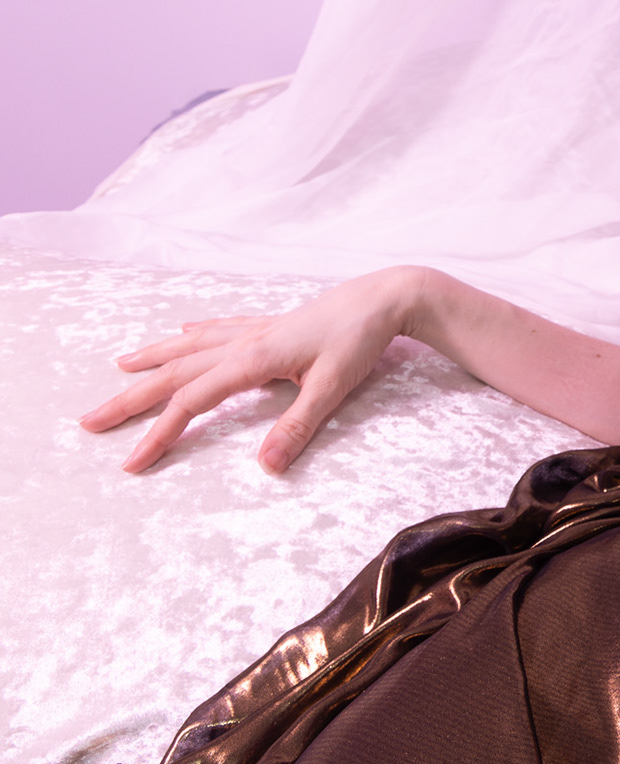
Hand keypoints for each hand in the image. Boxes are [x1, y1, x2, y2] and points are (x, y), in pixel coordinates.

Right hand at [78, 268, 420, 474]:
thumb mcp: (334, 387)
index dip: (160, 434)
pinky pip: (221, 328)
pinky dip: (196, 333)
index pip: (193, 401)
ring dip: (154, 358)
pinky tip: (183, 329)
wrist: (386, 297)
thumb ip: (299, 426)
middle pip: (176, 372)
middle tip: (89, 421)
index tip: (131, 463)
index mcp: (253, 359)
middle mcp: (245, 342)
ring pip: (191, 345)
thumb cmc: (361, 340)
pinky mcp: (273, 323)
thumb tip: (266, 467)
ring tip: (120, 367)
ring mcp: (257, 330)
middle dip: (131, 398)